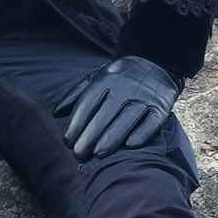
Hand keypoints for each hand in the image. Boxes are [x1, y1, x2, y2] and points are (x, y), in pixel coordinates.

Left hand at [55, 56, 180, 159]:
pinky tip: (130, 146)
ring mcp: (144, 96)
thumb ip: (76, 94)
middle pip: (105, 114)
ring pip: (127, 119)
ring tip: (98, 154)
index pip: (88, 103)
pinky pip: (152, 121)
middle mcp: (125, 87)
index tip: (67, 141)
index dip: (76, 123)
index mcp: (106, 79)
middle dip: (90, 136)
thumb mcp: (96, 77)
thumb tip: (56, 113)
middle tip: (79, 154)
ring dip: (112, 138)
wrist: (155, 62)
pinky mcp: (161, 106)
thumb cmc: (119, 77)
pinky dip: (143, 133)